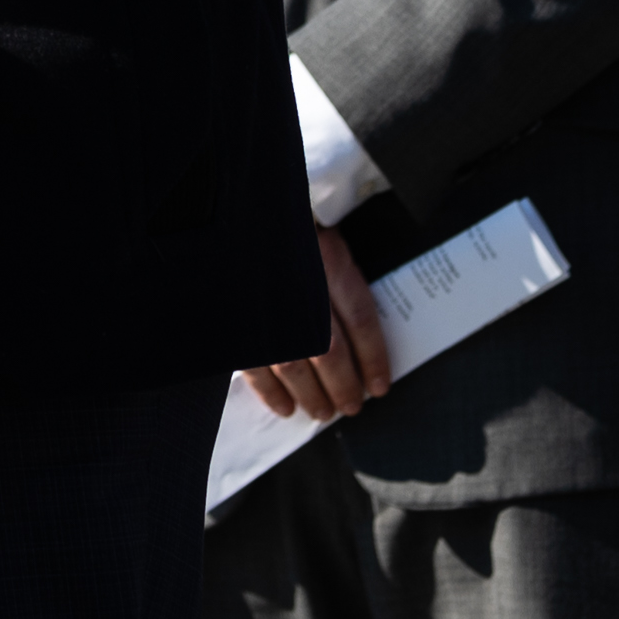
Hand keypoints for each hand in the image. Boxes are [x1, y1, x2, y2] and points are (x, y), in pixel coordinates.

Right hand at [239, 225, 389, 423]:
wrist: (238, 207)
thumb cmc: (289, 222)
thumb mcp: (323, 236)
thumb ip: (340, 276)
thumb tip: (361, 330)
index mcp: (328, 260)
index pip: (361, 320)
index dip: (374, 358)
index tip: (380, 386)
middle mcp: (299, 285)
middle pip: (329, 351)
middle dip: (344, 386)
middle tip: (351, 407)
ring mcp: (265, 306)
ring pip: (294, 365)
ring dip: (311, 395)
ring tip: (323, 412)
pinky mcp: (237, 321)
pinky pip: (256, 367)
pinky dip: (271, 393)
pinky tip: (285, 407)